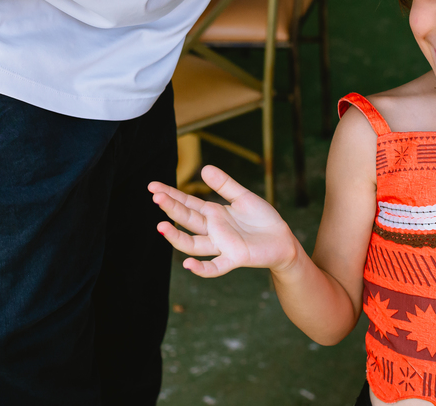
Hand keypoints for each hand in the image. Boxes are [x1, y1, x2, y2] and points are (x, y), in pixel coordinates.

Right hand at [149, 165, 299, 277]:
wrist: (283, 241)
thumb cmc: (262, 220)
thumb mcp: (243, 197)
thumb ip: (224, 184)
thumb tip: (204, 168)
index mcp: (213, 214)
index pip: (187, 204)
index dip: (170, 196)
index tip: (152, 187)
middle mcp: (213, 230)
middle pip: (187, 220)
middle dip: (171, 208)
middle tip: (156, 196)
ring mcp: (222, 245)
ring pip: (193, 244)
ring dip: (176, 237)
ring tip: (161, 226)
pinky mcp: (235, 258)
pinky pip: (215, 266)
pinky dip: (201, 268)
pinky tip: (187, 265)